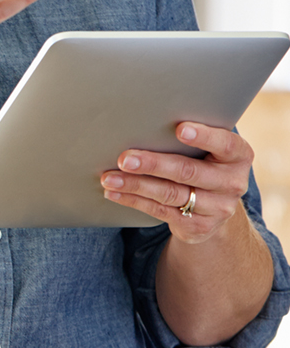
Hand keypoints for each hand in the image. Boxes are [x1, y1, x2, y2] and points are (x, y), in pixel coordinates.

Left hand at [102, 122, 252, 243]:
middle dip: (153, 164)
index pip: (226, 144)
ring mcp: (217, 208)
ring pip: (170, 194)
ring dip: (135, 185)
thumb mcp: (208, 149)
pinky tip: (114, 192)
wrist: (215, 207)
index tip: (180, 129)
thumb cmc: (203, 162)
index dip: (204, 137)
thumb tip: (142, 121)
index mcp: (238, 156)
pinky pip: (159, 211)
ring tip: (109, 177)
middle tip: (125, 158)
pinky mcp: (198, 226)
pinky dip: (133, 200)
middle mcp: (232, 183)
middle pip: (188, 172)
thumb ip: (189, 137)